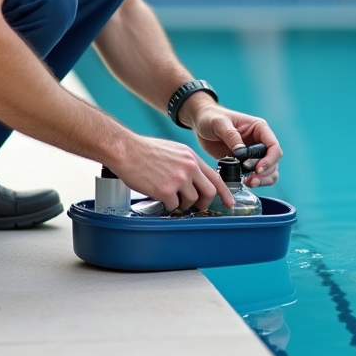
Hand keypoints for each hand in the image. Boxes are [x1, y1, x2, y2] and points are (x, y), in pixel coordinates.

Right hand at [109, 135, 232, 210]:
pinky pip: (173, 206)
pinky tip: (159, 198)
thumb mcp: (173, 150)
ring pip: (191, 201)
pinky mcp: (166, 190)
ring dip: (182, 204)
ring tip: (170, 198)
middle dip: (204, 203)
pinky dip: (168, 206)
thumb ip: (186, 163)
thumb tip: (192, 179)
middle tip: (196, 206)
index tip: (230, 202)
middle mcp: (188, 167)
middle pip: (209, 192)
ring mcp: (178, 179)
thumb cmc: (144, 150)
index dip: (225, 192)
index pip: (216, 177)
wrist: (126, 150)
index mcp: (191, 157)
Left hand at [181, 97, 282, 187]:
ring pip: (269, 170)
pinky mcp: (244, 162)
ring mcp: (253, 153)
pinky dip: (255, 181)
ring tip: (250, 183)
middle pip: (274, 161)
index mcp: (259, 128)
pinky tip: (245, 182)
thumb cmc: (210, 118)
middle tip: (251, 179)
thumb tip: (241, 151)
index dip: (270, 159)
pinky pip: (256, 175)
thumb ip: (231, 135)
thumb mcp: (219, 123)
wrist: (200, 123)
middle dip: (266, 172)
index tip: (257, 169)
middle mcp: (259, 141)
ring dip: (263, 179)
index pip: (273, 146)